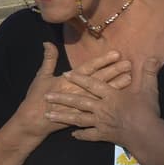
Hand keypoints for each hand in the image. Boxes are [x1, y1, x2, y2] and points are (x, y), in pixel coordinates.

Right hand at [16, 44, 131, 140]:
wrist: (34, 122)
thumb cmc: (36, 98)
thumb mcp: (41, 76)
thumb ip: (48, 59)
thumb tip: (48, 43)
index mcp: (67, 81)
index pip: (88, 69)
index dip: (102, 61)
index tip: (115, 54)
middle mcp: (77, 91)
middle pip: (99, 80)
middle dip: (114, 72)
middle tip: (128, 64)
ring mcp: (81, 104)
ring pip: (101, 94)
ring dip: (115, 86)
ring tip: (129, 79)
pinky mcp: (83, 115)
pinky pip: (98, 109)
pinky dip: (108, 103)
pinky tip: (120, 99)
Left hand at [44, 56, 162, 146]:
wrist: (147, 137)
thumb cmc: (148, 112)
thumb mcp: (149, 90)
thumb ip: (149, 73)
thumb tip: (153, 57)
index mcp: (111, 96)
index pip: (92, 84)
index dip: (79, 78)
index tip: (66, 74)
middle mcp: (102, 108)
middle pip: (79, 102)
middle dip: (62, 98)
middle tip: (46, 96)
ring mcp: (101, 123)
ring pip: (78, 119)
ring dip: (63, 116)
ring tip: (49, 115)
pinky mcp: (103, 136)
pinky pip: (89, 135)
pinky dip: (80, 135)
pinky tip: (72, 134)